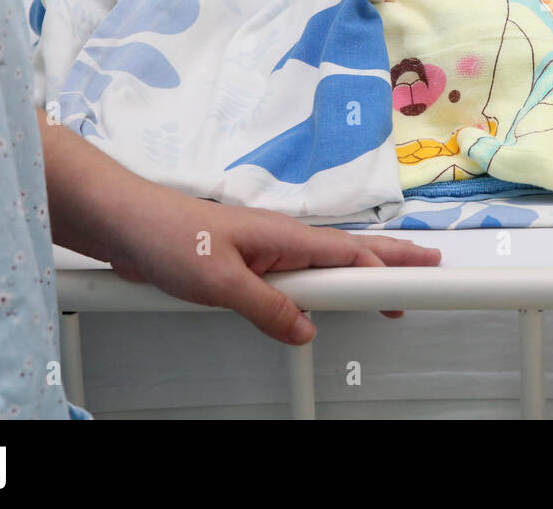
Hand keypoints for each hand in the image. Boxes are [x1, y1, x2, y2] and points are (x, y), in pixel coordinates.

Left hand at [40, 110, 440, 345]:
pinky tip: (318, 300)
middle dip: (392, 259)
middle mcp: (281, 240)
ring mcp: (264, 250)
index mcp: (285, 236)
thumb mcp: (219, 282)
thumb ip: (268, 307)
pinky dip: (320, 284)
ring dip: (359, 273)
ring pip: (323, 265)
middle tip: (429, 268)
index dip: (394, 266)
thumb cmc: (165, 236)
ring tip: (387, 286)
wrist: (123, 224)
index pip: (354, 254)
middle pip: (350, 251)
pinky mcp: (244, 264)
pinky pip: (293, 277)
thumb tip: (305, 329)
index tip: (430, 273)